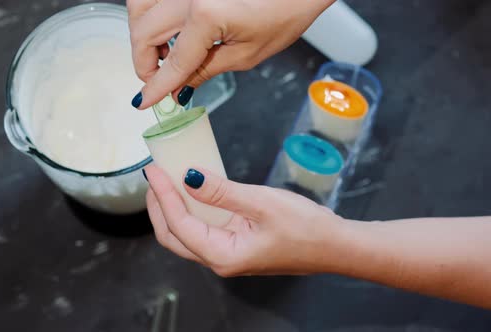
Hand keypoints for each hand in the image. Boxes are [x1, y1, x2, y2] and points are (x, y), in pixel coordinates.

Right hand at [127, 0, 334, 108]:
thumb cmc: (285, 11)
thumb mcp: (245, 54)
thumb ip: (204, 70)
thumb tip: (179, 88)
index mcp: (206, 15)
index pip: (173, 61)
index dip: (156, 87)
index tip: (144, 101)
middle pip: (144, 33)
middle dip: (144, 64)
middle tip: (156, 82)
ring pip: (140, 8)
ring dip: (142, 35)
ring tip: (160, 54)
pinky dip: (148, 13)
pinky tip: (163, 28)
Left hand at [144, 165, 343, 276]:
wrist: (336, 246)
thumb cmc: (306, 228)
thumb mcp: (262, 203)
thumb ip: (222, 191)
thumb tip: (188, 177)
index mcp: (223, 255)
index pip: (179, 225)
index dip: (162, 196)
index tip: (153, 170)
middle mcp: (220, 259)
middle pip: (175, 236)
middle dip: (159, 207)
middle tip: (154, 176)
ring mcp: (228, 253)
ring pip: (187, 233)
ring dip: (173, 208)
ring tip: (166, 180)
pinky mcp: (237, 244)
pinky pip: (205, 228)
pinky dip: (193, 209)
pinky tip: (193, 190)